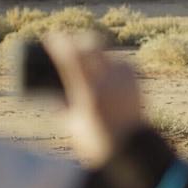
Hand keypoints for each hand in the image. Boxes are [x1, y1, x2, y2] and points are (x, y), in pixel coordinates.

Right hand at [44, 34, 143, 165]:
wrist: (132, 149)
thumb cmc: (97, 142)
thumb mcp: (73, 125)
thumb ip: (62, 110)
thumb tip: (53, 100)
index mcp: (88, 92)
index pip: (72, 57)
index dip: (60, 43)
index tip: (51, 37)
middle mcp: (109, 81)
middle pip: (93, 45)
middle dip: (80, 40)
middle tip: (71, 43)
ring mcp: (125, 80)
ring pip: (109, 55)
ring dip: (98, 55)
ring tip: (90, 63)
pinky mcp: (136, 82)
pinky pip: (123, 66)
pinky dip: (114, 67)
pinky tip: (110, 73)